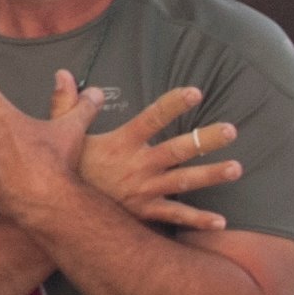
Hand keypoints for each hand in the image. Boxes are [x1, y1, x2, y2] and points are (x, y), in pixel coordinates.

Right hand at [67, 77, 241, 231]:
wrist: (56, 209)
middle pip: (177, 150)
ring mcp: (143, 190)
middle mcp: (137, 166)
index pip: (151, 118)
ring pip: (183, 182)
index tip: (195, 92)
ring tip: (236, 168)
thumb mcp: (59, 132)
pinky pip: (175, 215)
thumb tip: (65, 74)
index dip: (173, 104)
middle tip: (230, 130)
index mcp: (121, 144)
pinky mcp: (144, 212)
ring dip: (211, 175)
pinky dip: (198, 219)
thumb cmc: (63, 169)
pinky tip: (221, 220)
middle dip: (204, 140)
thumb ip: (67, 103)